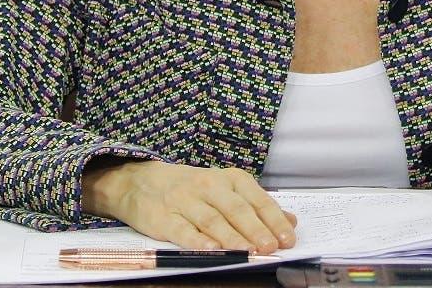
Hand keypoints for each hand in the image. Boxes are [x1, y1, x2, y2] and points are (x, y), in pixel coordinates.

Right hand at [81, 159, 296, 252]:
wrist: (141, 182)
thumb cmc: (192, 189)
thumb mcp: (227, 190)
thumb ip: (257, 206)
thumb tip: (290, 221)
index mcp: (229, 179)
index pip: (256, 199)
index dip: (273, 219)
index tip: (288, 238)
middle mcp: (209, 186)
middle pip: (236, 209)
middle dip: (255, 229)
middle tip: (270, 247)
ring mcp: (185, 201)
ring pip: (212, 220)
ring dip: (232, 237)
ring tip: (248, 252)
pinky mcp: (164, 217)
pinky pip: (183, 230)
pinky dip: (198, 241)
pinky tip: (212, 250)